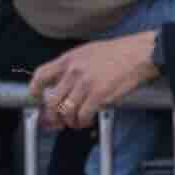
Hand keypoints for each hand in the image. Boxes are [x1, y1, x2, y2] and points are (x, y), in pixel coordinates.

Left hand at [30, 27, 161, 124]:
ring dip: (69, 121)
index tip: (35, 98)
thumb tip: (63, 82)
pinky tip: (87, 121)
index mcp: (69, 59)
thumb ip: (73, 66)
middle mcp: (74, 71)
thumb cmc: (119, 52)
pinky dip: (83, 122)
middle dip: (53, 115)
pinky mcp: (99, 95)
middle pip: (52, 100)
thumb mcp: (88, 51)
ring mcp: (85, 84)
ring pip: (66, 111)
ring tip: (75, 122)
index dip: (35, 89)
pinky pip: (83, 115)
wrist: (139, 54)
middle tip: (57, 120)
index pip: (41, 74)